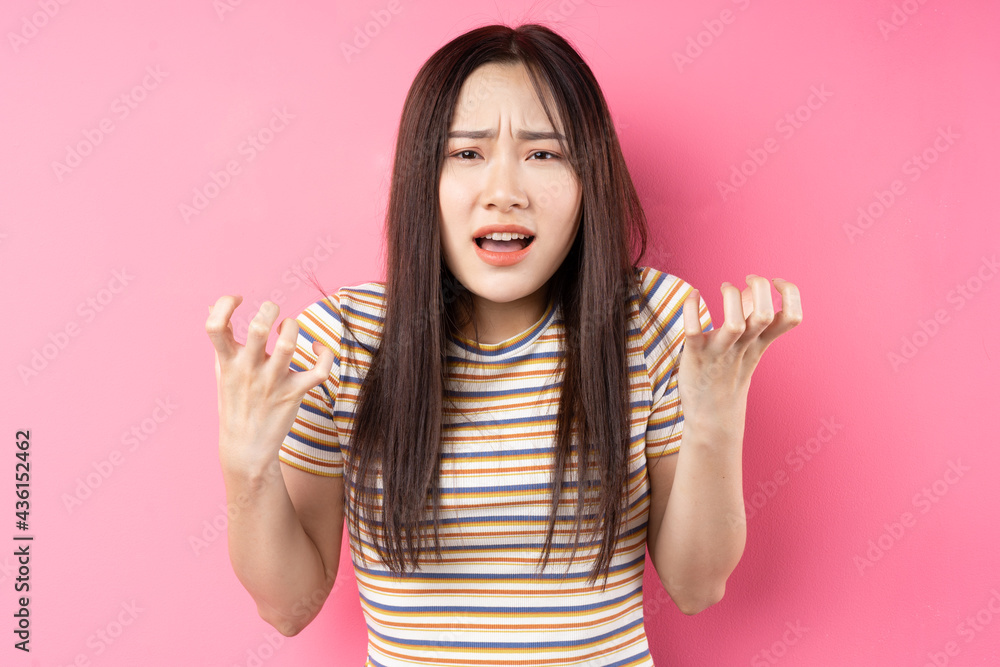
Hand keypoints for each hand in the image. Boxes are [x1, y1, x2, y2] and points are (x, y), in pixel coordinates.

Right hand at [205, 296, 335, 473]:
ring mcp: (274, 381)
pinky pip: (319, 370)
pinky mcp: (295, 392)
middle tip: (271, 312)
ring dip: (293, 327)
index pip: (215, 325)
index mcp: (228, 361)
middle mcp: (250, 369)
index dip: (223, 303)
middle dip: (269, 309)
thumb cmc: (235, 403)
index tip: (237, 300)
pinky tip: (316, 348)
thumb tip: (211, 308)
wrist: (246, 447)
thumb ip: (221, 339)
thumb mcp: (222, 371)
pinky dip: (325, 353)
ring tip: (288, 328)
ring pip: (290, 344)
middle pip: (260, 327)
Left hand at [676, 275, 801, 434]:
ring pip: (734, 324)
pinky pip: (693, 331)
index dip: (791, 294)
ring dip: (730, 298)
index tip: (776, 282)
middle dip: (759, 288)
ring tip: (724, 288)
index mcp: (760, 343)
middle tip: (746, 280)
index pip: (791, 317)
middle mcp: (744, 346)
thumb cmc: (728, 374)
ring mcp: (720, 352)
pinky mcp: (695, 356)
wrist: (711, 415)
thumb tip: (748, 289)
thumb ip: (751, 318)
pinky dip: (692, 309)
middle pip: (764, 315)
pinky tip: (693, 296)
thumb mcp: (748, 347)